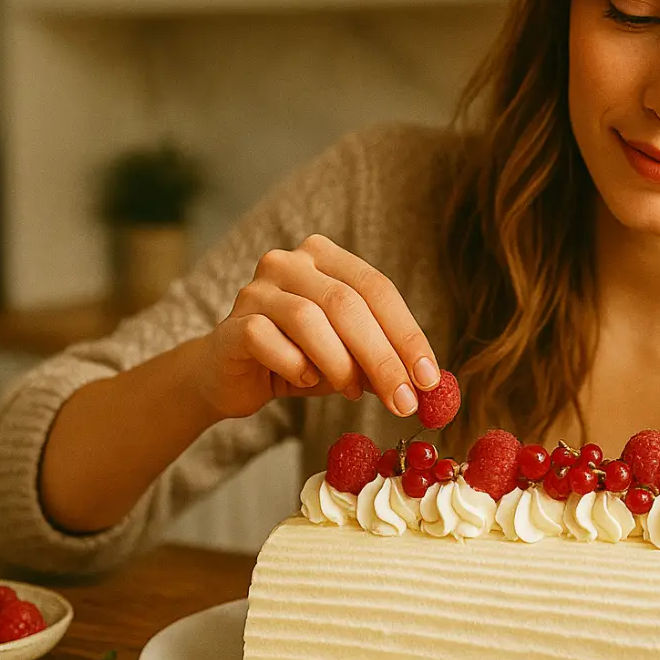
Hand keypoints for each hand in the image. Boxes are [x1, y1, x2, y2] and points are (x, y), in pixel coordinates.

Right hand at [195, 234, 440, 419]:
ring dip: (341, 364)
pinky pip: (269, 340)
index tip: (430, 378)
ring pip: (310, 319)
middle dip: (383, 357)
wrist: (230, 375)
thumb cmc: (298, 359)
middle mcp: (289, 262)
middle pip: (347, 303)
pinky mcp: (232, 323)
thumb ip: (383, 361)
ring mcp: (256, 289)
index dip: (407, 334)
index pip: (377, 288)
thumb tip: (428, 385)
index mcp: (326, 258)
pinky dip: (295, 366)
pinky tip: (304, 380)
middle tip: (405, 401)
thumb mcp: (349, 358)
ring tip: (352, 392)